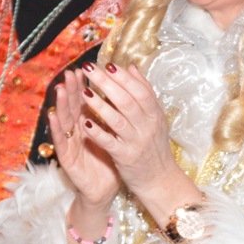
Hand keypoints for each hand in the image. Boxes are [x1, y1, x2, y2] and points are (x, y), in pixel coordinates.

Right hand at [48, 69, 120, 209]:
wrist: (104, 190)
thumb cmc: (108, 161)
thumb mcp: (113, 135)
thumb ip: (113, 115)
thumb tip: (119, 93)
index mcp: (88, 124)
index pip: (85, 101)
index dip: (85, 85)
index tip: (86, 68)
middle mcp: (77, 131)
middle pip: (73, 107)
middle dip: (72, 89)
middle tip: (71, 72)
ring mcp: (70, 144)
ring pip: (64, 120)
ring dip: (61, 104)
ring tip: (59, 88)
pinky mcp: (66, 158)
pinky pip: (61, 142)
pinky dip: (56, 128)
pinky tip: (53, 116)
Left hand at [76, 63, 200, 225]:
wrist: (160, 179)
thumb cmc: (153, 144)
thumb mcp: (154, 117)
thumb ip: (143, 92)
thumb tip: (131, 67)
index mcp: (154, 114)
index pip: (140, 90)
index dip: (123, 77)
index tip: (107, 63)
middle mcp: (147, 126)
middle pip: (127, 101)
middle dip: (107, 83)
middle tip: (89, 69)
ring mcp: (136, 142)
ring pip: (117, 120)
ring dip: (99, 105)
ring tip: (83, 91)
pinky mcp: (125, 157)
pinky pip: (109, 143)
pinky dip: (97, 132)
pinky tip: (85, 122)